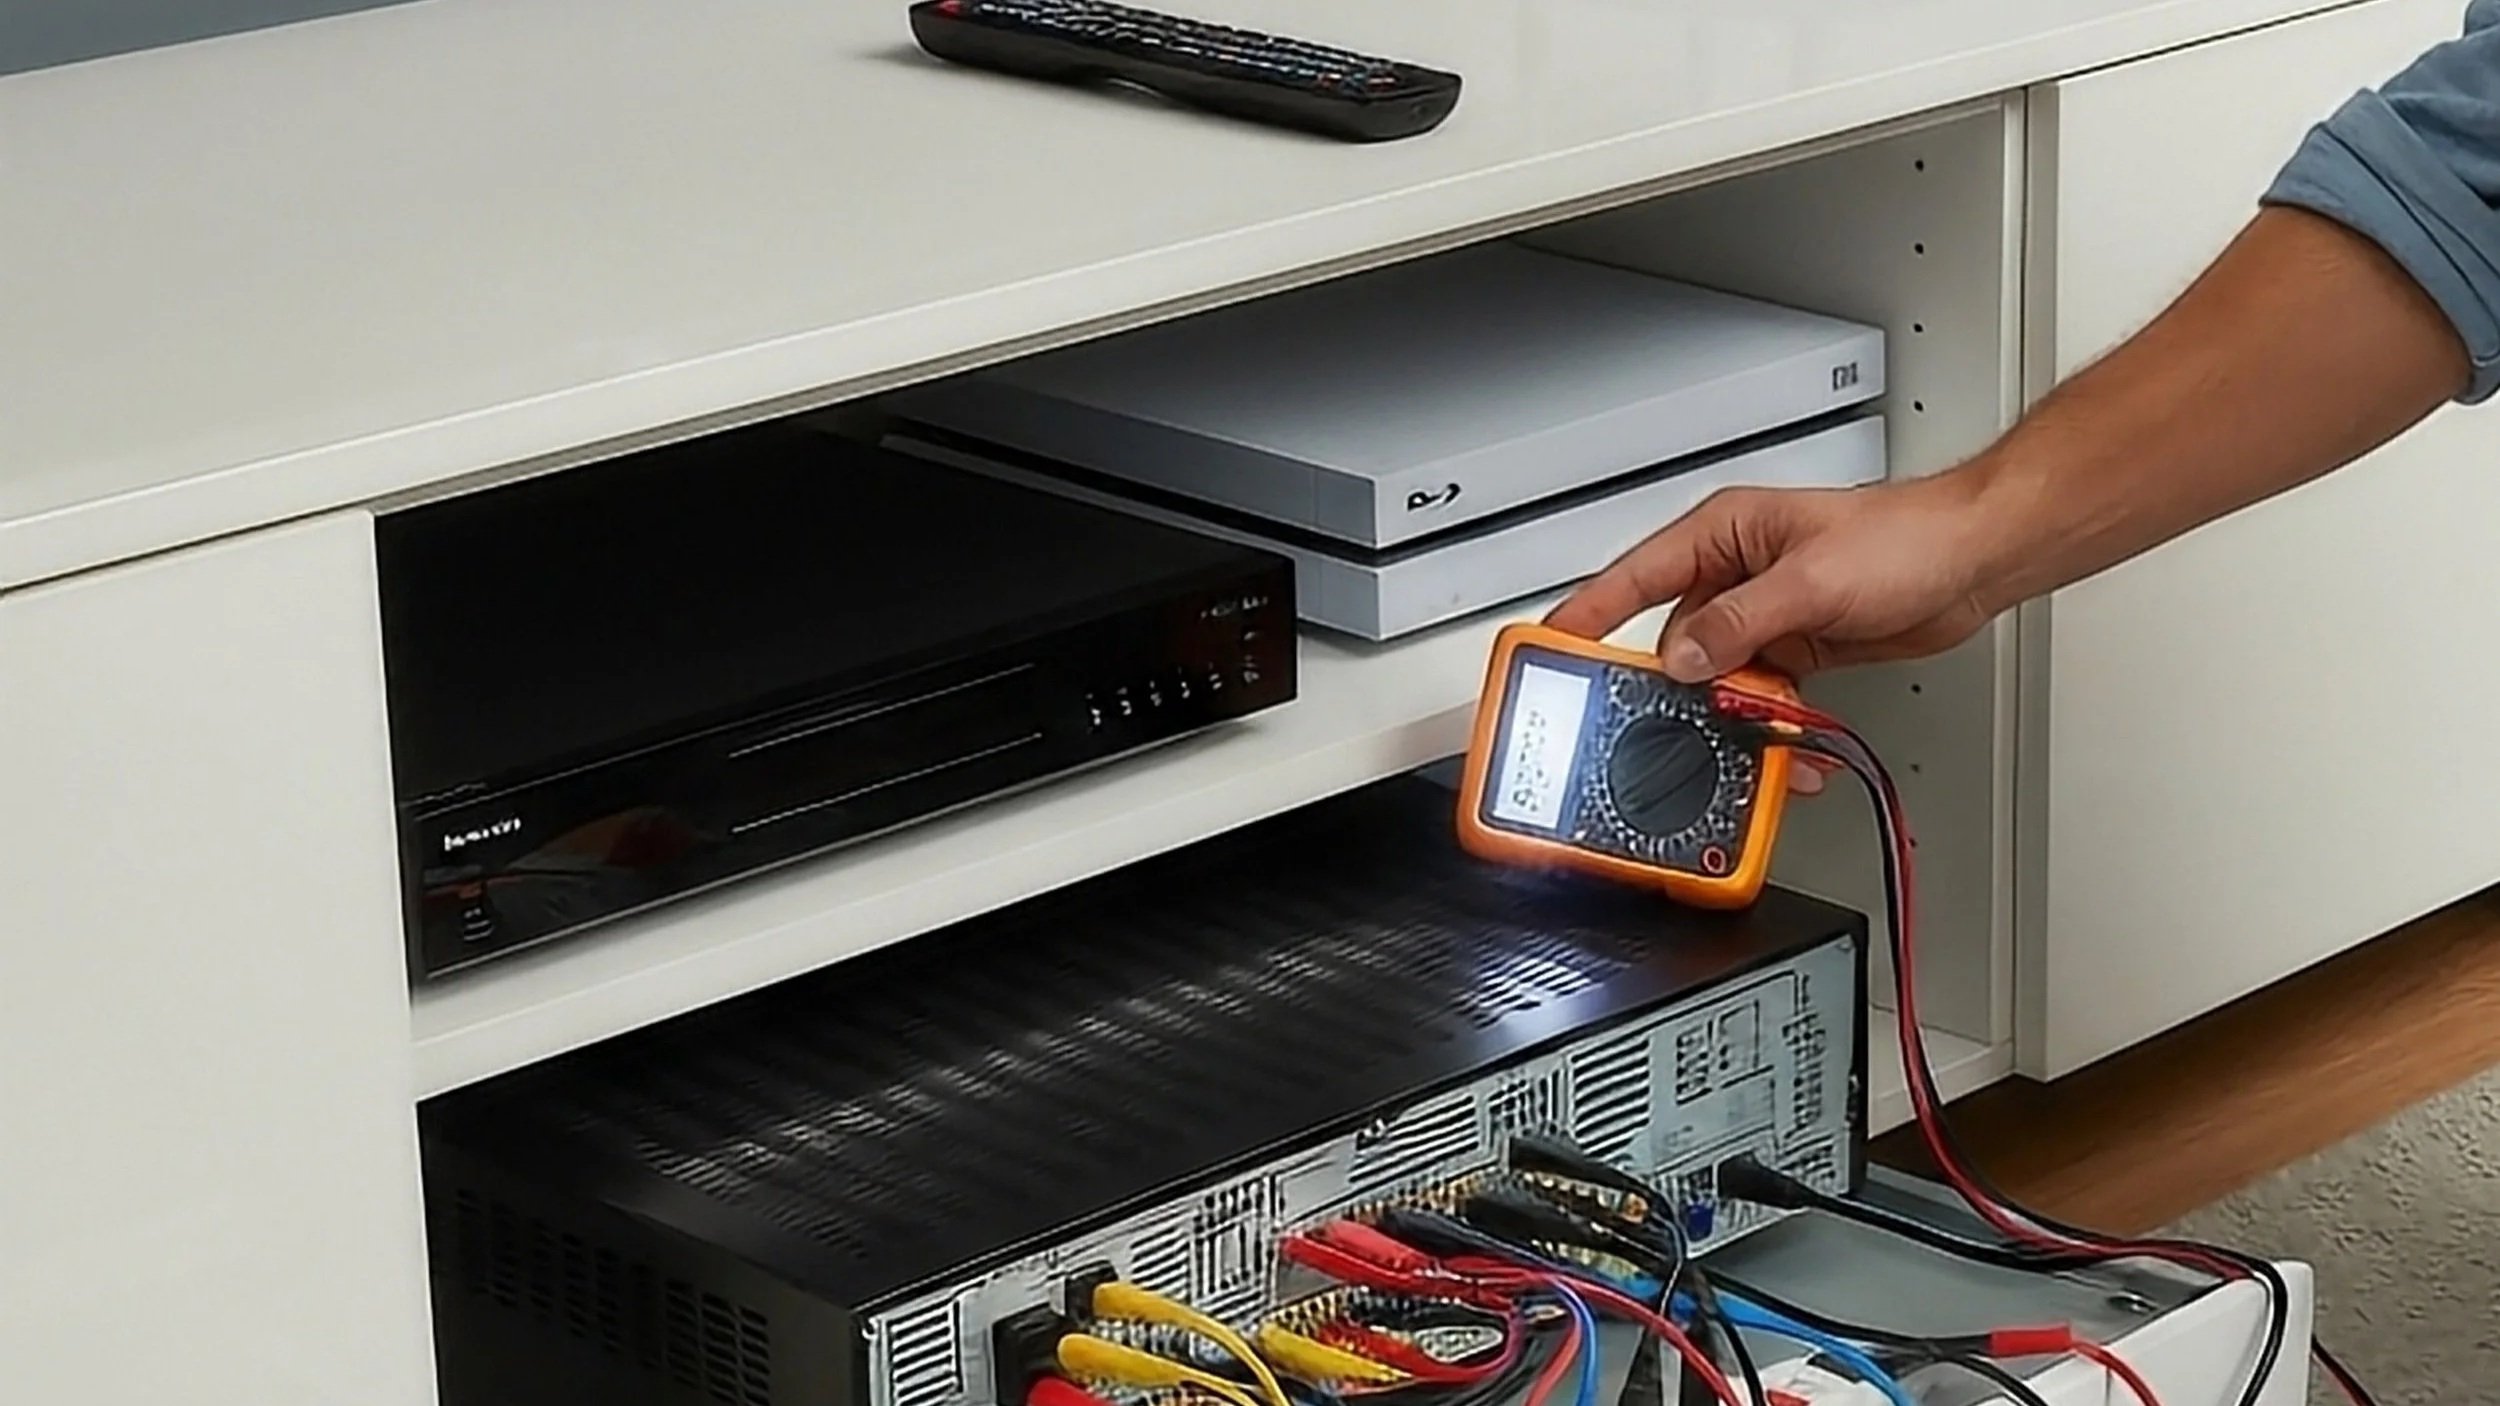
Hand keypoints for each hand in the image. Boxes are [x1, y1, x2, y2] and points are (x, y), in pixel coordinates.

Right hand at [1546, 473, 2008, 789]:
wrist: (1975, 560)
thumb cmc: (1906, 536)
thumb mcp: (1810, 580)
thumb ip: (1739, 622)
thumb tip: (1683, 659)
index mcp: (1723, 535)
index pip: (1633, 576)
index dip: (1587, 615)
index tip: (1550, 648)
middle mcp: (1737, 574)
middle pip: (1677, 645)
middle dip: (1677, 692)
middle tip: (1661, 728)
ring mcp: (1767, 615)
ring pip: (1722, 680)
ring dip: (1735, 717)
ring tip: (1750, 742)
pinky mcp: (1798, 650)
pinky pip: (1764, 695)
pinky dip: (1772, 724)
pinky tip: (1788, 744)